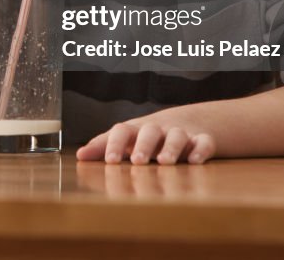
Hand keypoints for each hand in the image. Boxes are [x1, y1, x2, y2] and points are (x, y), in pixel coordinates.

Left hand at [76, 116, 216, 164]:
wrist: (188, 121)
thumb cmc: (148, 135)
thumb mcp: (127, 139)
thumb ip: (104, 146)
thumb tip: (79, 156)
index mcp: (136, 130)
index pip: (122, 130)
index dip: (114, 144)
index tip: (110, 161)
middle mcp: (157, 129)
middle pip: (149, 131)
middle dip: (143, 145)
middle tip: (137, 161)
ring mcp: (181, 133)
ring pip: (177, 135)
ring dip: (171, 148)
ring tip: (165, 162)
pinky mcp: (202, 140)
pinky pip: (204, 142)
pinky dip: (201, 150)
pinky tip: (195, 161)